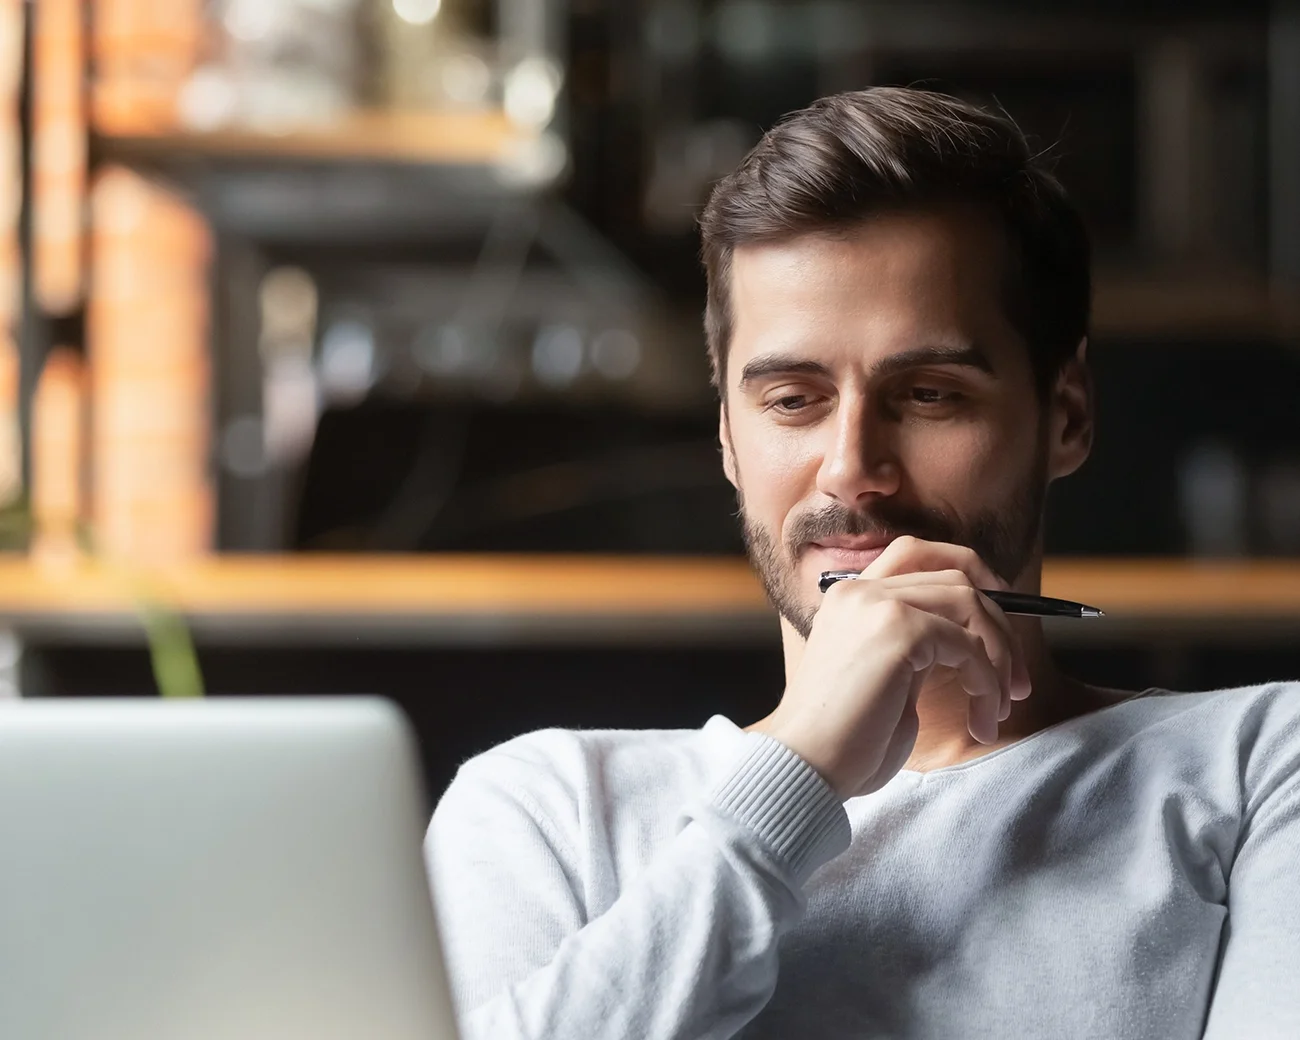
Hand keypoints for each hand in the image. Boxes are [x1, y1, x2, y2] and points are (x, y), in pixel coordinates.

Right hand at [751, 537, 1031, 798]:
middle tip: (1017, 682)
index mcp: (849, 597)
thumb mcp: (884, 678)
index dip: (971, 574)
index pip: (917, 554)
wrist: (806, 766)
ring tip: (998, 706)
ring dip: (1000, 657)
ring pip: (970, 603)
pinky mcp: (898, 629)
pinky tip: (981, 719)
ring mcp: (877, 604)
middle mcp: (860, 590)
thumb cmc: (843, 741)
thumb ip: (916, 648)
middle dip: (1001, 626)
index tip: (1001, 620)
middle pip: (956, 574)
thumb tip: (974, 642)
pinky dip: (987, 682)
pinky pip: (969, 645)